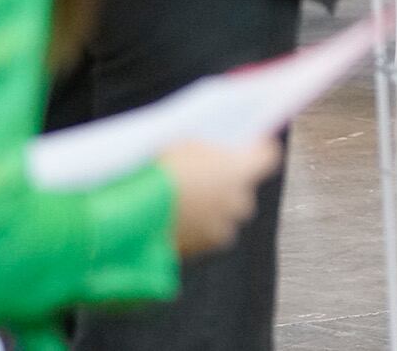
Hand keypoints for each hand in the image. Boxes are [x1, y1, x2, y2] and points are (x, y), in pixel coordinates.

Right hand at [161, 137, 280, 257]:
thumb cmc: (157, 171)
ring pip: (224, 215)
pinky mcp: (203, 250)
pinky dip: (196, 228)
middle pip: (243, 190)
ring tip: (182, 201)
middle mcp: (240, 201)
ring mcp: (222, 229)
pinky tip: (173, 219)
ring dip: (211, 210)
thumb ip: (210, 152)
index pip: (267, 157)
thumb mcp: (185, 145)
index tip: (245, 149)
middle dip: (226, 185)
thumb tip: (215, 155)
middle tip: (201, 177)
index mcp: (242, 170)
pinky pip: (206, 235)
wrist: (130, 213)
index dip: (255, 152)